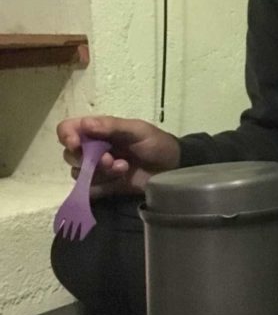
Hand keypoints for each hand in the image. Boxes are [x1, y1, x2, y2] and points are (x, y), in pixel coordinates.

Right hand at [57, 115, 180, 196]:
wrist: (173, 169)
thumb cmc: (157, 144)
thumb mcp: (137, 130)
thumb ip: (112, 126)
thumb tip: (84, 124)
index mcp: (99, 130)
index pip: (68, 129)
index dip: (67, 136)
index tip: (76, 144)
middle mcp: (93, 148)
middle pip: (70, 154)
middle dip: (87, 159)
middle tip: (111, 159)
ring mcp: (97, 169)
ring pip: (78, 173)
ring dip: (99, 172)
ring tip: (123, 168)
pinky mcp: (104, 186)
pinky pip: (88, 189)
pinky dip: (101, 186)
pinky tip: (119, 180)